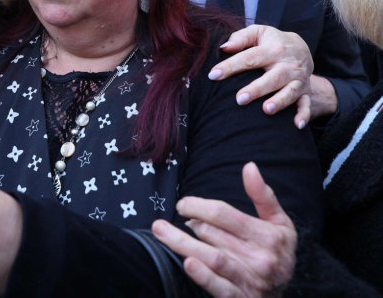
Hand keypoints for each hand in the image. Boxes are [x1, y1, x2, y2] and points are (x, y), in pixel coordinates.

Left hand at [151, 162, 296, 296]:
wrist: (290, 294)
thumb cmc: (279, 252)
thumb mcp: (280, 223)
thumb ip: (263, 195)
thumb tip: (249, 166)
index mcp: (267, 235)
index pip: (223, 214)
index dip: (198, 206)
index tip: (182, 204)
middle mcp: (259, 258)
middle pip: (213, 234)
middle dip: (191, 224)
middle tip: (177, 218)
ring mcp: (249, 279)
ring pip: (211, 257)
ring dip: (182, 243)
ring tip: (161, 231)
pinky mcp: (239, 297)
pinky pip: (219, 287)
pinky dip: (203, 276)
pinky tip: (188, 263)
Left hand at [208, 25, 313, 128]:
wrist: (302, 48)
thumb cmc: (272, 41)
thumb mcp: (258, 32)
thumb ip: (240, 38)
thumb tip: (224, 48)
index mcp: (273, 50)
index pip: (249, 58)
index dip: (230, 66)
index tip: (213, 75)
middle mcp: (287, 65)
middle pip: (272, 78)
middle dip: (257, 89)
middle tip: (239, 99)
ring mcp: (298, 79)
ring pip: (290, 92)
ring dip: (279, 102)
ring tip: (266, 110)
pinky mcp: (305, 91)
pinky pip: (306, 104)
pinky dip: (303, 115)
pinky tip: (297, 125)